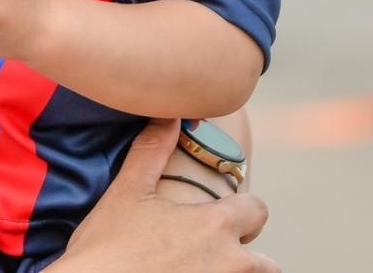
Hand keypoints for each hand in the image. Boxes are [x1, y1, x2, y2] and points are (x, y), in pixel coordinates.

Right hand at [56, 119, 277, 272]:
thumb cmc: (106, 247)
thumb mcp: (127, 191)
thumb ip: (152, 150)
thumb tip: (168, 115)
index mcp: (216, 226)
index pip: (258, 211)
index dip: (242, 211)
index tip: (220, 216)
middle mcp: (230, 263)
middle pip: (266, 264)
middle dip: (246, 256)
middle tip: (210, 253)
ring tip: (199, 267)